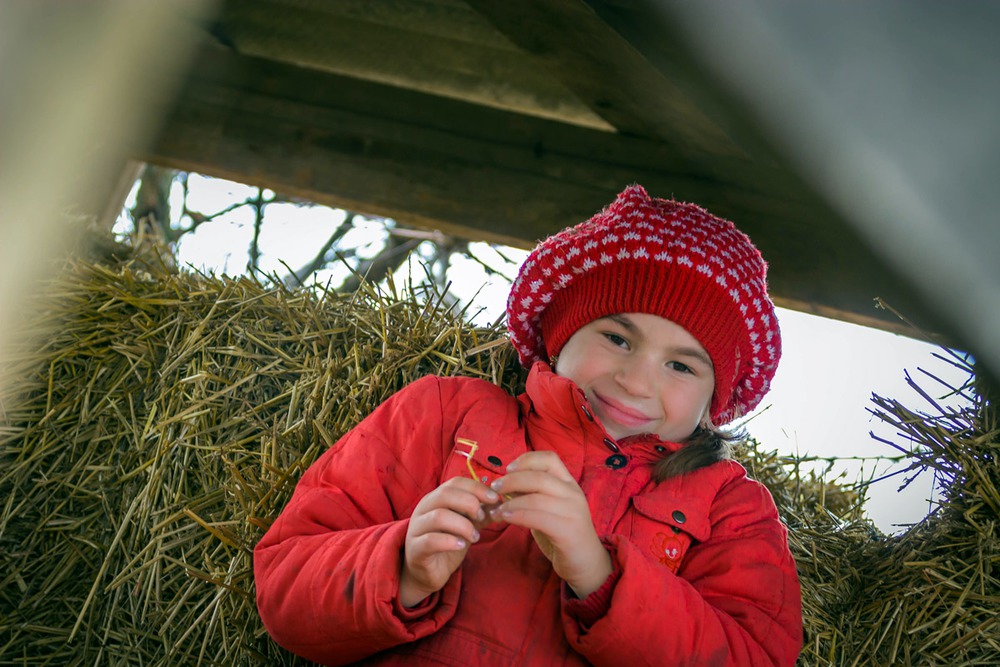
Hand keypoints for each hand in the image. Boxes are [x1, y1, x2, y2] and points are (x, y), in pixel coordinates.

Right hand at [401, 476, 498, 606]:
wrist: (427, 572)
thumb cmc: (447, 543)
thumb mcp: (467, 525)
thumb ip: (481, 514)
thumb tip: (501, 504)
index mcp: (436, 498)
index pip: (455, 483)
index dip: (476, 488)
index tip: (495, 499)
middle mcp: (424, 509)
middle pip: (445, 495)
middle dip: (469, 503)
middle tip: (482, 518)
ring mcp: (417, 528)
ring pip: (438, 516)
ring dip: (463, 525)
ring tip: (474, 537)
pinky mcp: (415, 549)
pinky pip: (430, 540)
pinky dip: (449, 541)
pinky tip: (461, 546)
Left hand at [489, 451, 612, 597]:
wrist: (587, 563)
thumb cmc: (563, 534)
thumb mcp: (549, 509)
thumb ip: (533, 495)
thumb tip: (505, 484)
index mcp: (569, 484)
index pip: (550, 458)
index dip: (526, 460)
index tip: (507, 469)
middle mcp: (573, 493)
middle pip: (538, 476)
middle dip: (511, 480)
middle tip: (494, 488)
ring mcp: (573, 511)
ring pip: (535, 498)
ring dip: (510, 502)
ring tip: (495, 510)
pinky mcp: (568, 531)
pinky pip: (537, 518)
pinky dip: (517, 516)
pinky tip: (505, 518)